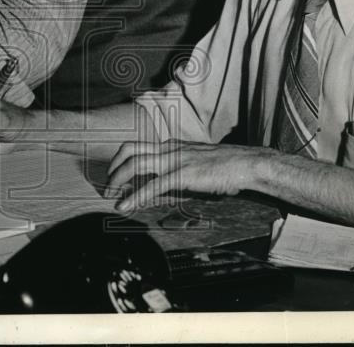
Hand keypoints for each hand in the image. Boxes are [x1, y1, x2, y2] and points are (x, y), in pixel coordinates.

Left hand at [106, 140, 271, 211]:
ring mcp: (175, 160)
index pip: (137, 148)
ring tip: (110, 196)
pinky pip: (152, 185)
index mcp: (171, 146)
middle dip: (112, 167)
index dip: (120, 162)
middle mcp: (169, 149)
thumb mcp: (196, 166)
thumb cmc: (226, 168)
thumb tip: (165, 187)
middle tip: (106, 186)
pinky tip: (124, 206)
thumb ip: (178, 173)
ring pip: (135, 163)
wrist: (247, 165)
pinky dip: (135, 196)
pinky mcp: (183, 175)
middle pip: (129, 149)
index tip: (113, 177)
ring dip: (117, 180)